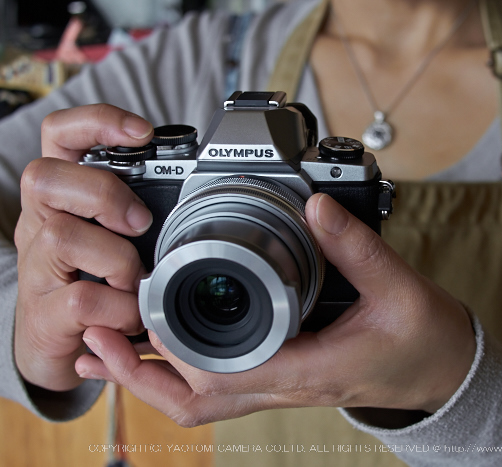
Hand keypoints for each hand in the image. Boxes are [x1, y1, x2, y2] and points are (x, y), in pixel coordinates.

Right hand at [14, 104, 154, 390]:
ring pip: (61, 236)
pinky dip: (120, 308)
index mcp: (64, 196)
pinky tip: (131, 313)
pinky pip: (80, 300)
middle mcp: (41, 222)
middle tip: (139, 223)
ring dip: (117, 259)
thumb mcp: (120, 235)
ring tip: (136, 279)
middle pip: (44, 177)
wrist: (63, 346)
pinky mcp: (43, 312)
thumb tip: (198, 194)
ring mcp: (36, 267)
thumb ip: (141, 210)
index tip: (142, 131)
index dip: (97, 122)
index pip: (60, 135)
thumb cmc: (99, 280)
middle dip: (102, 193)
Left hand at [75, 193, 475, 425]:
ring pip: (203, 401)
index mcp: (310, 366)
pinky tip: (163, 351)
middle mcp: (288, 383)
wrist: (443, 371)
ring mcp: (283, 384)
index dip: (172, 350)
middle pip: (195, 400)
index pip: (224, 374)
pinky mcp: (286, 374)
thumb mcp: (400, 287)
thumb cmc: (423, 340)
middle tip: (98, 333)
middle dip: (139, 373)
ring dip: (153, 380)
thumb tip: (316, 207)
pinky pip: (222, 388)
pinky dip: (182, 376)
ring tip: (112, 347)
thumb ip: (356, 246)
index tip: (138, 312)